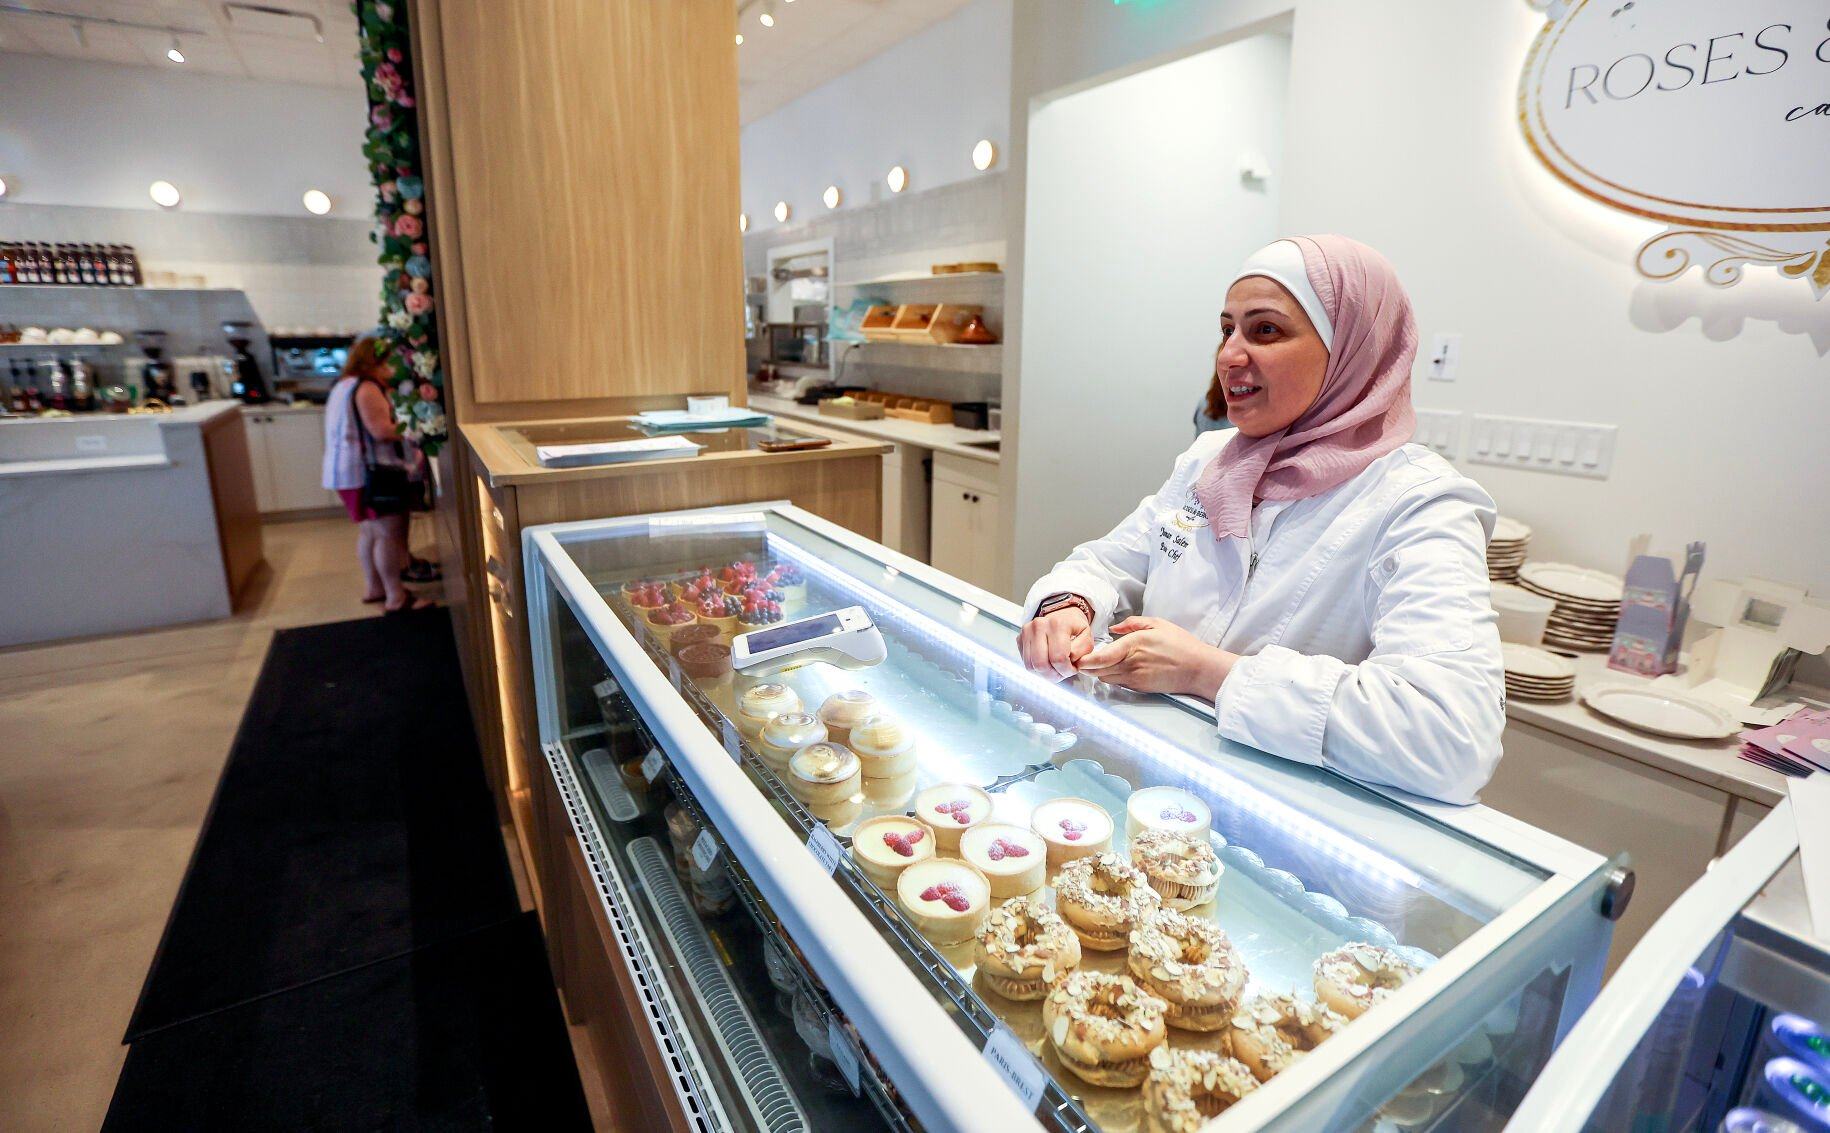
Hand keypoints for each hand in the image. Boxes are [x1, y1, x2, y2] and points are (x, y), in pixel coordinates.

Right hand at [1018, 605, 1093, 680]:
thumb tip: (1069, 662)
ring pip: (1030, 666)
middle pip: (1041, 664)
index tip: (1072, 670)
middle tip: (1062, 674)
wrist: (1062, 614)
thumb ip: (1082, 651)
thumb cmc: (1074, 627)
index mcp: (1058, 624)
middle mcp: (1039, 626)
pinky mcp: (1020, 638)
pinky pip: (1025, 662)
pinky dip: (1036, 668)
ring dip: (1044, 674)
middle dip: (1053, 676)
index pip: (1058, 658)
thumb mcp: (1087, 637)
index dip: (1066, 670)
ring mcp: (1027, 631)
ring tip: (1055, 670)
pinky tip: (1047, 663)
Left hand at [1076, 616, 1236, 699]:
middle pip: (1098, 670)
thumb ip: (1133, 623)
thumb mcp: (1158, 624)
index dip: (1085, 661)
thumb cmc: (1180, 644)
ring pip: (1106, 678)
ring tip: (1094, 665)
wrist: (1197, 668)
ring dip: (1098, 673)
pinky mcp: (1139, 688)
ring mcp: (1135, 678)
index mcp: (1133, 645)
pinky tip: (1113, 670)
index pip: (1101, 658)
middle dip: (1087, 667)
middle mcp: (1131, 663)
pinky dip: (1111, 677)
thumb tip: (1114, 628)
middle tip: (1080, 661)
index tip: (1077, 658)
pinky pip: (1118, 683)